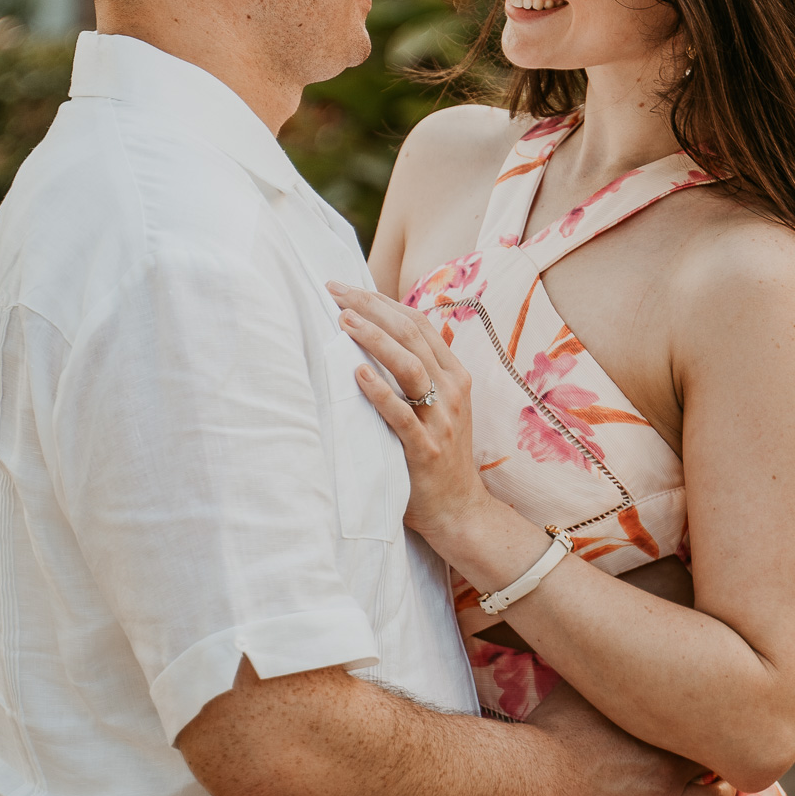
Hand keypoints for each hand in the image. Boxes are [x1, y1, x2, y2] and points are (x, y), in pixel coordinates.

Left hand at [327, 281, 483, 539]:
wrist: (459, 509)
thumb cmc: (435, 453)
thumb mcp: (436, 406)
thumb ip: (416, 373)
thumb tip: (375, 335)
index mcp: (454, 374)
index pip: (418, 323)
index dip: (382, 301)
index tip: (347, 287)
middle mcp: (452, 390)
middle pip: (411, 336)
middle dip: (371, 309)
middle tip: (335, 292)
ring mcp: (441, 420)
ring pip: (409, 367)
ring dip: (375, 340)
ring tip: (344, 321)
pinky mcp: (425, 450)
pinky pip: (402, 415)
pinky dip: (379, 392)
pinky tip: (357, 374)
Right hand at [527, 682, 734, 795]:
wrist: (541, 772)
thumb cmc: (553, 726)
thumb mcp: (576, 683)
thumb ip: (601, 669)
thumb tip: (600, 647)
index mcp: (651, 694)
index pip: (700, 681)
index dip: (709, 687)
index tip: (713, 688)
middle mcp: (669, 725)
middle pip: (717, 717)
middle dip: (726, 716)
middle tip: (732, 718)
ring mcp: (671, 764)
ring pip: (721, 755)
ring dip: (725, 753)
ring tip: (731, 751)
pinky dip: (725, 791)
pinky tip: (727, 787)